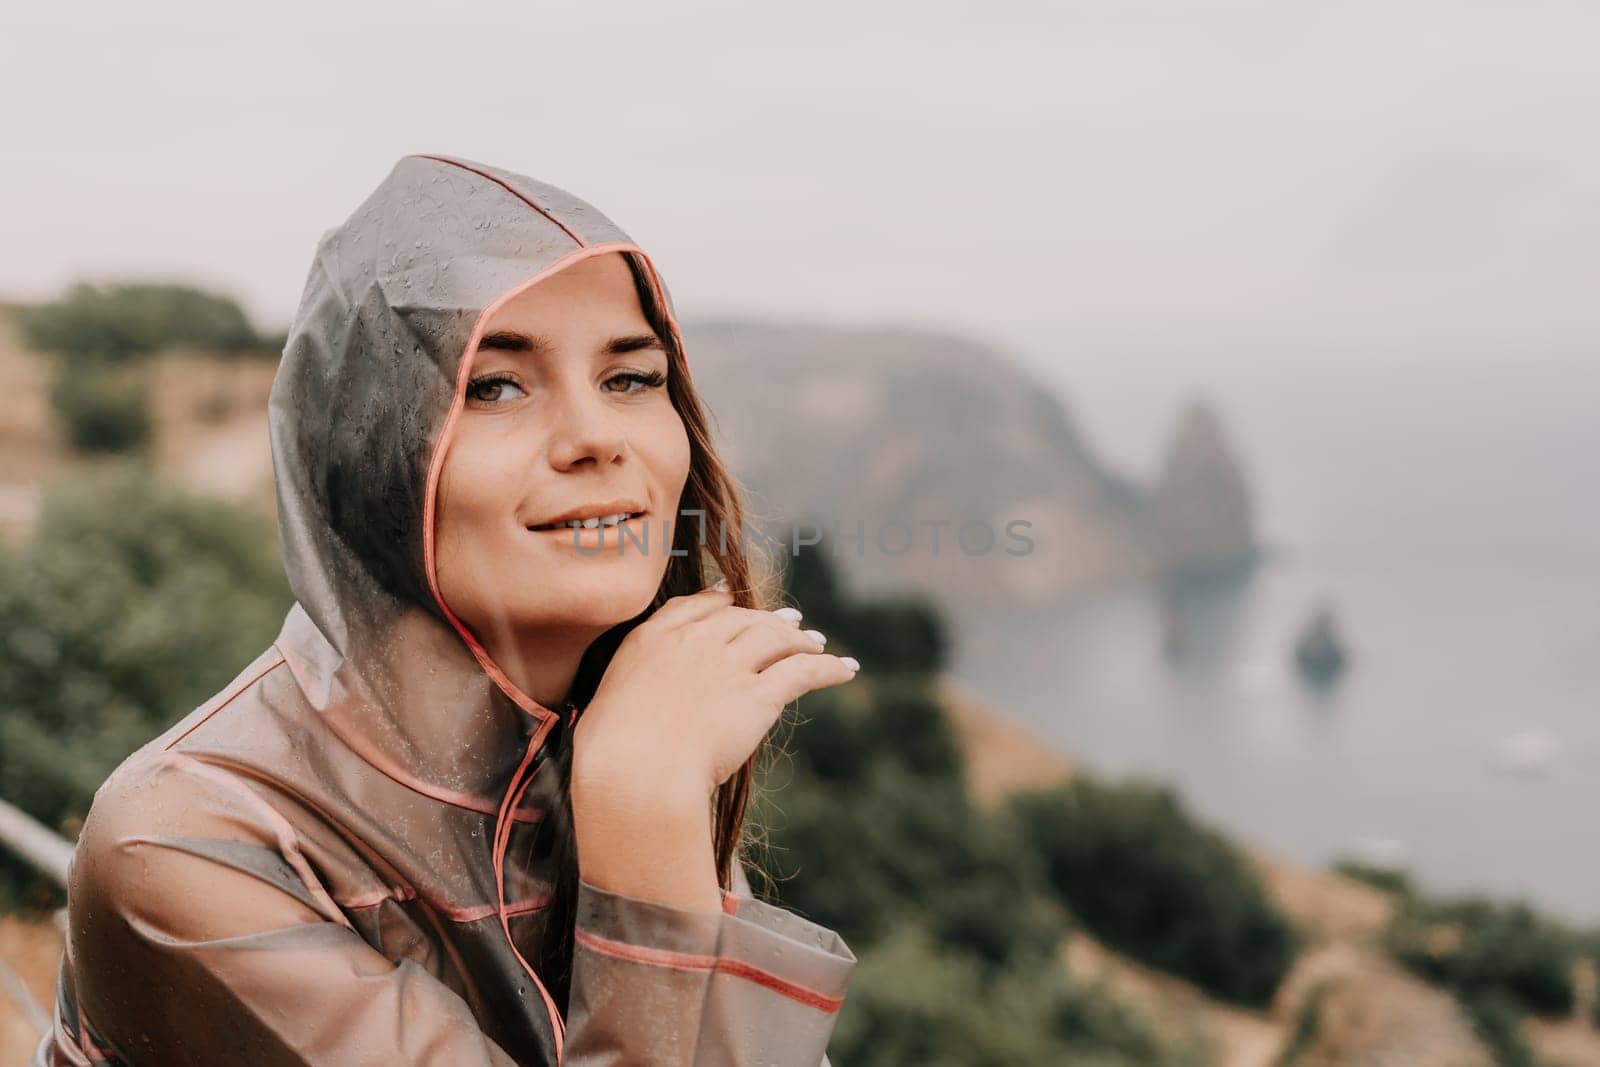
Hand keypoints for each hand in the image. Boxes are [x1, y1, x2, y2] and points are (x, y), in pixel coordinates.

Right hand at [571, 584, 858, 809]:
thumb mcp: (605, 711)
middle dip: (768, 619)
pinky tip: (846, 670)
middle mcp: (693, 644)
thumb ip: (627, 698)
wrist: (636, 771)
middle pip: (741, 619)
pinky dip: (829, 668)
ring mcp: (728, 666)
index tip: (733, 598)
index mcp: (651, 641)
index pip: (694, 607)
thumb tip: (628, 720)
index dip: (720, 601)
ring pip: (775, 638)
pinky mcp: (758, 695)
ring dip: (801, 639)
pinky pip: (804, 672)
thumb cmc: (610, 757)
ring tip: (818, 644)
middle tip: (791, 623)